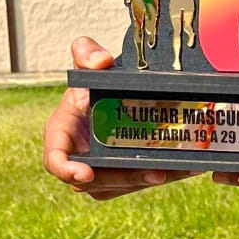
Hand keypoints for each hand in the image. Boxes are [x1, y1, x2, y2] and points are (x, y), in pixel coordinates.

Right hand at [42, 36, 200, 198]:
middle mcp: (75, 156)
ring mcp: (96, 170)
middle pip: (94, 180)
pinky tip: (183, 168)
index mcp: (61, 132)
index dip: (66, 169)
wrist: (116, 91)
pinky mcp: (117, 177)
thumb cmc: (96, 80)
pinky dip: (160, 176)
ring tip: (174, 170)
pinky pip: (135, 183)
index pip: (55, 158)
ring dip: (145, 180)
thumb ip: (87, 52)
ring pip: (118, 185)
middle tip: (154, 173)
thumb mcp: (90, 60)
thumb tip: (101, 61)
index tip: (86, 173)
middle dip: (123, 178)